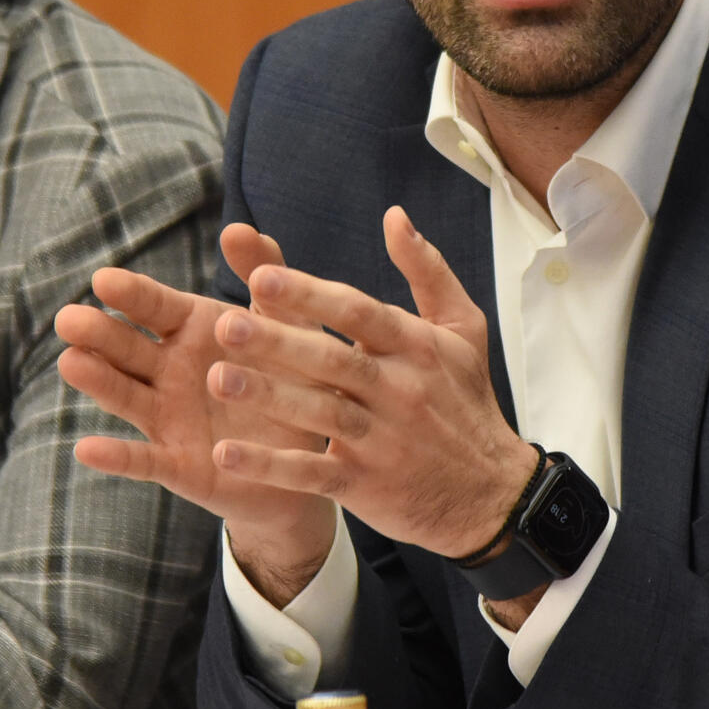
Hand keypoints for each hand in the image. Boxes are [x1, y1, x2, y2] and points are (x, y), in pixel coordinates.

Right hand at [55, 226, 334, 585]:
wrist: (311, 448)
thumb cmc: (293, 374)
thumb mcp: (288, 322)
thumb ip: (266, 276)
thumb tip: (240, 228)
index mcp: (192, 329)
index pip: (155, 306)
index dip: (132, 294)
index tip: (103, 279)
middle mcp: (170, 370)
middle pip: (128, 348)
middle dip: (100, 333)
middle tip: (69, 318)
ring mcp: (168, 417)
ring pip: (127, 396)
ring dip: (99, 381)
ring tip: (70, 363)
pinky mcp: (178, 464)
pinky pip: (144, 460)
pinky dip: (117, 456)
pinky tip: (86, 448)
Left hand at [208, 206, 536, 559]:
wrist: (491, 492)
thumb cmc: (467, 399)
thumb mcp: (464, 327)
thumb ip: (427, 269)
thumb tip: (395, 215)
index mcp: (416, 346)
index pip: (359, 313)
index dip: (311, 295)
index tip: (261, 276)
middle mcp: (399, 389)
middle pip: (331, 360)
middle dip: (276, 341)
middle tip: (224, 323)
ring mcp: (382, 440)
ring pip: (319, 414)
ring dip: (266, 397)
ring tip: (216, 377)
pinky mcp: (365, 485)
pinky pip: (312, 473)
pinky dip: (270, 466)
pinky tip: (225, 454)